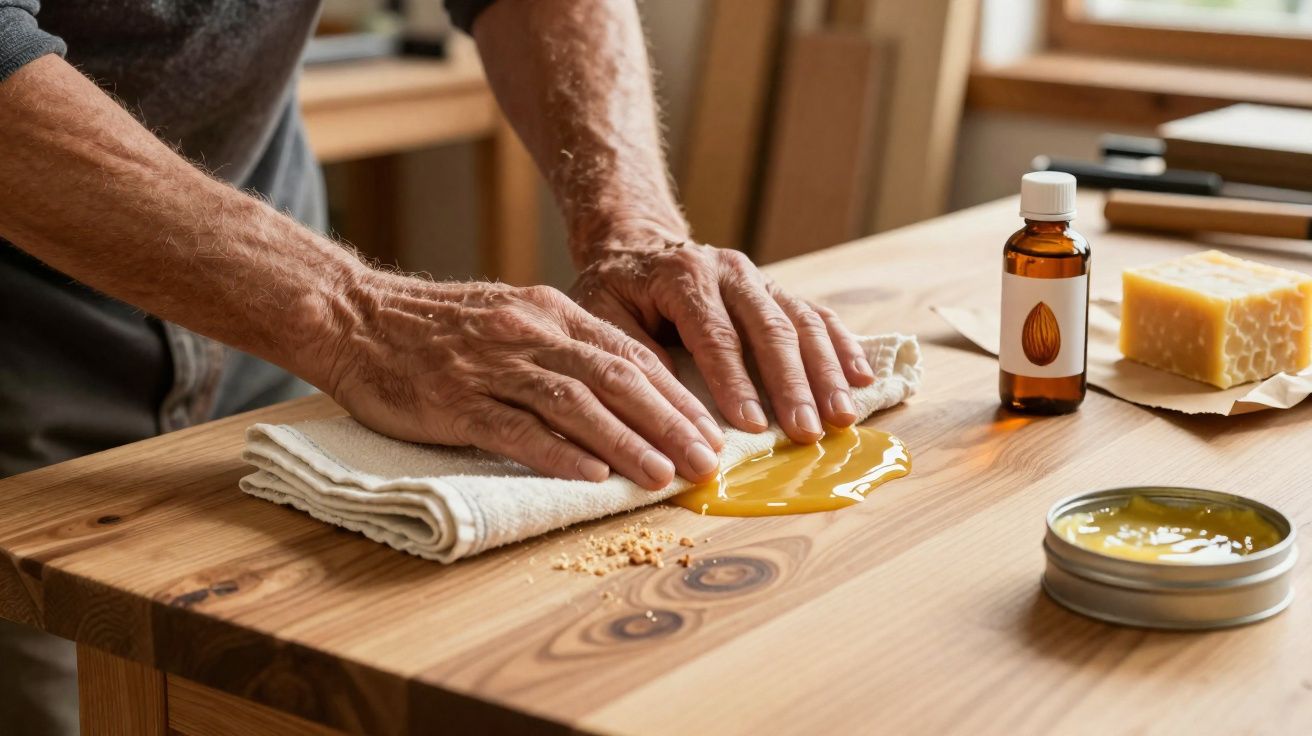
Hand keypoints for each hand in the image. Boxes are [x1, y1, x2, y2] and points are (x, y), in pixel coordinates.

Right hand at [313, 274, 724, 489]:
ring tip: (662, 476)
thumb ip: (561, 349)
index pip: (630, 355)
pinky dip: (556, 453)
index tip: (708, 431)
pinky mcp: (454, 399)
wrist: (353, 315)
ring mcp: (491, 365)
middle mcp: (529, 333)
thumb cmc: (436, 327)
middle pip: (616, 379)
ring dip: (626, 444)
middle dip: (668, 423)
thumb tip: (622, 393)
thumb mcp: (511, 318)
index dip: (674, 397)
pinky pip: (514, 428)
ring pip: (575, 404)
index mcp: (550, 312)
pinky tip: (590, 477)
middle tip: (705, 462)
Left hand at [571, 226, 874, 443]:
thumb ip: (630, 352)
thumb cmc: (617, 292)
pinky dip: (844, 347)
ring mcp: (759, 279)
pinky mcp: (778, 291)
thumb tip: (666, 402)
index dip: (735, 382)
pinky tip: (862, 380)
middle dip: (792, 385)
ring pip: (802, 322)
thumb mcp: (600, 316)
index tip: (752, 426)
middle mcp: (729, 271)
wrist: (637, 247)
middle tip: (807, 432)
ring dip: (826, 372)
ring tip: (841, 417)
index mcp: (683, 276)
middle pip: (769, 328)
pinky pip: (818, 316)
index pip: (715, 334)